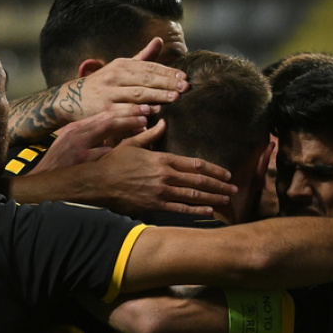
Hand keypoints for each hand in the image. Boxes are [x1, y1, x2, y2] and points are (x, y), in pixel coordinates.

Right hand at [31, 105, 158, 172]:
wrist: (45, 178)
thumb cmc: (59, 160)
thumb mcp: (70, 140)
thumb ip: (88, 132)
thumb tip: (111, 125)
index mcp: (76, 127)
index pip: (103, 115)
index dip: (123, 111)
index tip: (139, 109)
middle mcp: (79, 134)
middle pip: (108, 120)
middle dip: (129, 116)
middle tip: (146, 114)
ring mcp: (81, 148)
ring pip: (107, 134)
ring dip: (127, 130)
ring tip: (143, 128)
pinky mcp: (83, 162)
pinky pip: (104, 154)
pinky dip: (118, 150)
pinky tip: (131, 149)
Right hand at [55, 38, 187, 124]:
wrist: (72, 99)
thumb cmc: (103, 84)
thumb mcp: (120, 68)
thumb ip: (142, 58)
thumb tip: (159, 40)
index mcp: (122, 65)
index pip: (149, 67)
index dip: (168, 72)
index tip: (184, 77)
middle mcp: (115, 76)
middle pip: (145, 80)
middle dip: (166, 84)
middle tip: (184, 88)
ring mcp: (109, 93)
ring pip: (136, 95)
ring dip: (156, 97)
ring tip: (173, 99)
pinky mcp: (103, 110)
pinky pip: (123, 111)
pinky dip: (137, 112)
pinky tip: (150, 113)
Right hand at [93, 119, 236, 215]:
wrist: (98, 182)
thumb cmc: (113, 162)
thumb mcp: (131, 143)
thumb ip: (150, 135)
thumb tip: (162, 121)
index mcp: (162, 159)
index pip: (195, 164)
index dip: (214, 169)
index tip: (226, 173)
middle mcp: (165, 175)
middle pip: (199, 180)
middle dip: (219, 185)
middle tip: (234, 188)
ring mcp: (161, 191)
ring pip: (193, 195)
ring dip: (212, 197)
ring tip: (226, 199)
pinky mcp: (155, 205)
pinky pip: (180, 208)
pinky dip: (196, 210)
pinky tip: (209, 210)